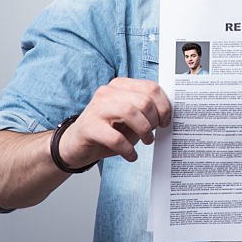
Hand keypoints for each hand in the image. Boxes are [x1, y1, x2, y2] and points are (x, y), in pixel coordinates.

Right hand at [57, 77, 171, 165]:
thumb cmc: (107, 130)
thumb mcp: (130, 118)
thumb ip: (145, 112)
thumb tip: (166, 116)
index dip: (164, 106)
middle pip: (143, 100)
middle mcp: (108, 92)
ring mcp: (97, 108)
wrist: (76, 144)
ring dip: (143, 131)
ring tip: (146, 141)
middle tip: (153, 133)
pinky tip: (130, 155)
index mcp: (121, 86)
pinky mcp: (88, 127)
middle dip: (154, 120)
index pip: (151, 87)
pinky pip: (115, 137)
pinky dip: (128, 149)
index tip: (166, 121)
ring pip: (130, 112)